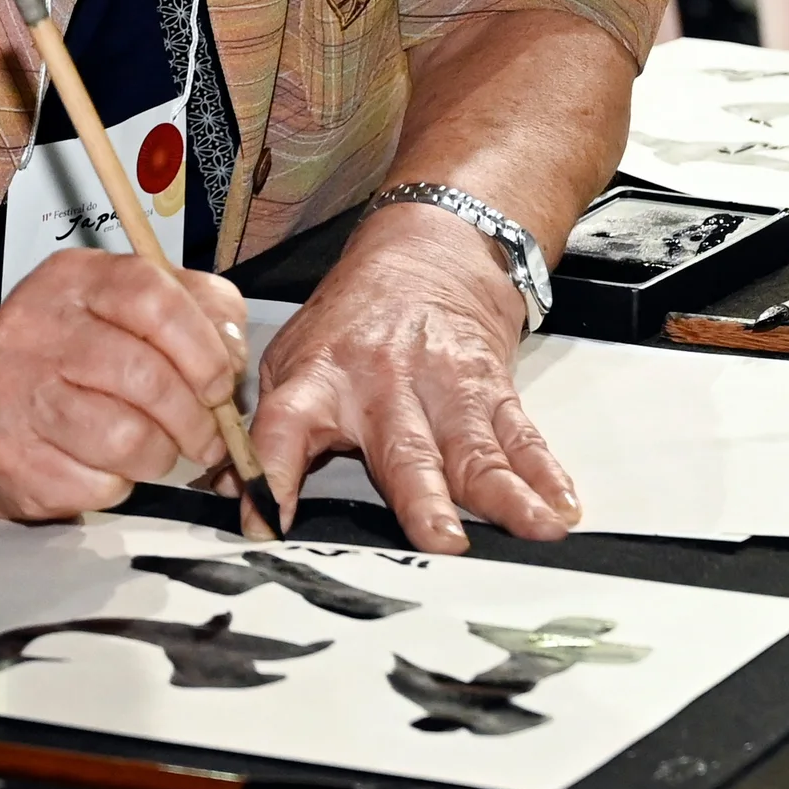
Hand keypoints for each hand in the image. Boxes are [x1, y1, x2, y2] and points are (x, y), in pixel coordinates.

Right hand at [0, 249, 252, 525]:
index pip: (153, 298)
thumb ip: (204, 313)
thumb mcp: (145, 307)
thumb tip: (231, 358)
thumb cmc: (87, 353)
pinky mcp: (10, 453)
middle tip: (207, 436)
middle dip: (195, 419)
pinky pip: (97, 483)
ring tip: (159, 450)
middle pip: (146, 377)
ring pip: (125, 438)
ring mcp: (16, 390)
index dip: (203, 348)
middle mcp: (36, 326)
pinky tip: (110, 466)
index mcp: (75, 277)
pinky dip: (120, 483)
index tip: (221, 382)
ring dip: (160, 455)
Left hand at [247, 202, 576, 552]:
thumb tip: (228, 492)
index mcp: (320, 380)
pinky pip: (519, 434)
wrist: (430, 247)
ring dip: (506, 492)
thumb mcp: (293, 357)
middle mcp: (383, 385)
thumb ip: (268, 429)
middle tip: (442, 541)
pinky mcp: (490, 386)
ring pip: (475, 446)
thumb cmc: (353, 319)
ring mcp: (443, 385)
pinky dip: (545, 472)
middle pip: (404, 448)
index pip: (283, 428)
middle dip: (425, 497)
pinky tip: (560, 503)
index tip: (266, 523)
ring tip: (533, 528)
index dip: (272, 475)